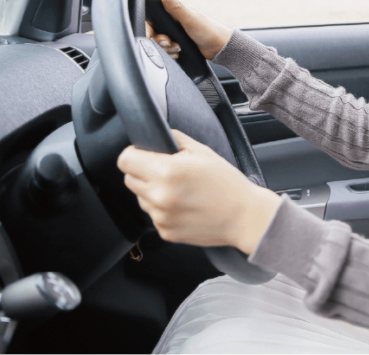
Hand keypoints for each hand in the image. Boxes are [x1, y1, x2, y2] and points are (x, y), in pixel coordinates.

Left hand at [117, 129, 280, 254]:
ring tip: (178, 190)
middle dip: (141, 172)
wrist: (243, 216)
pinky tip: (183, 205)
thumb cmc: (227, 183)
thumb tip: (158, 135)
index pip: (125, 160)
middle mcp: (159, 196)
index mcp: (166, 171)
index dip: (133, 153)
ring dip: (152, 191)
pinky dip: (163, 209)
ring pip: (140, 198)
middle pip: (129, 179)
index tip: (142, 153)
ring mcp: (161, 217)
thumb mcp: (203, 151)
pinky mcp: (165, 232)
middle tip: (163, 170)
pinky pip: (153, 215)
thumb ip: (175, 139)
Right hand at [145, 0, 231, 60]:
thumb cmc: (208, 30)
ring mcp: (174, 30)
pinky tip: (177, 53)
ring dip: (165, 48)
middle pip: (153, 31)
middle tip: (169, 43)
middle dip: (159, 41)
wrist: (218, 47)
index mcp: (173, 9)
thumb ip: (176, 7)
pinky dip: (169, 52)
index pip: (152, 17)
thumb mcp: (190, 18)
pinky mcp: (176, 40)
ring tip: (177, 49)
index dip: (150, 28)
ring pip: (158, 41)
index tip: (156, 36)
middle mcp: (172, 18)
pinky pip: (165, 48)